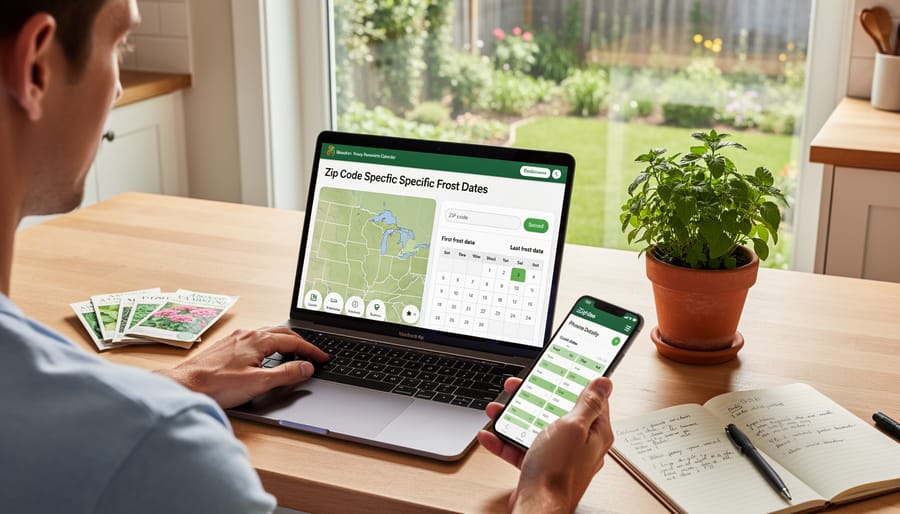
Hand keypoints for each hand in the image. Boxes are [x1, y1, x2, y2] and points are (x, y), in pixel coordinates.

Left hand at [157, 326, 327, 407]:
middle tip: (311, 354)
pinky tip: (264, 355)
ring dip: (283, 342)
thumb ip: (286, 374)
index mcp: (258, 340)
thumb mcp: (259, 383)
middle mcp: (247, 335)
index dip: (311, 350)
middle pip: (281, 332)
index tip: (322, 357)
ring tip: (292, 353)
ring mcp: (235, 339)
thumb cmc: (216, 386)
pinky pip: (253, 339)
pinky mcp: (225, 346)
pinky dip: (268, 344)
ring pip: (266, 334)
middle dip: (299, 342)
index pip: (293, 341)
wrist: (184, 386)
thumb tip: (307, 367)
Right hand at [478, 376, 613, 513]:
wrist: (537, 507)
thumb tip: (604, 383)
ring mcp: (559, 456)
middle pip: (557, 412)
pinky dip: (506, 441)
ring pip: (536, 428)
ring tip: (500, 409)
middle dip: (536, 398)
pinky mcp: (541, 467)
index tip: (562, 371)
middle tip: (520, 386)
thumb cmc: (558, 472)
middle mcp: (579, 444)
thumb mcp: (573, 427)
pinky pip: (522, 449)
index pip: (591, 400)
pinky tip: (493, 435)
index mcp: (595, 432)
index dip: (575, 383)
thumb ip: (588, 403)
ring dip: (515, 417)